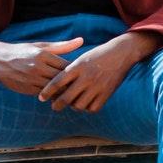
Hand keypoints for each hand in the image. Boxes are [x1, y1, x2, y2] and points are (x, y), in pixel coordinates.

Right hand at [0, 37, 83, 95]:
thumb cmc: (23, 50)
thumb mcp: (41, 46)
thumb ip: (62, 46)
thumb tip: (82, 41)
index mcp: (43, 55)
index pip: (66, 66)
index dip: (77, 72)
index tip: (87, 75)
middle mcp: (38, 68)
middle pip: (62, 80)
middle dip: (73, 85)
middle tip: (86, 89)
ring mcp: (32, 80)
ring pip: (54, 89)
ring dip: (64, 93)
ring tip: (76, 96)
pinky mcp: (28, 89)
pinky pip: (44, 94)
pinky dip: (53, 96)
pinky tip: (61, 97)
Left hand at [38, 31, 162, 111]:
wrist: (121, 53)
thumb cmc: (98, 55)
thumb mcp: (82, 58)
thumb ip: (70, 71)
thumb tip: (56, 85)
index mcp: (77, 67)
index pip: (57, 82)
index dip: (47, 92)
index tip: (41, 98)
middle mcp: (86, 78)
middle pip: (66, 98)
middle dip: (57, 105)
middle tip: (54, 107)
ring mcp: (97, 87)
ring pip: (78, 105)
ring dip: (73, 106)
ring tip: (72, 104)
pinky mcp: (106, 93)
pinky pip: (92, 108)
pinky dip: (87, 108)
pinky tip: (85, 104)